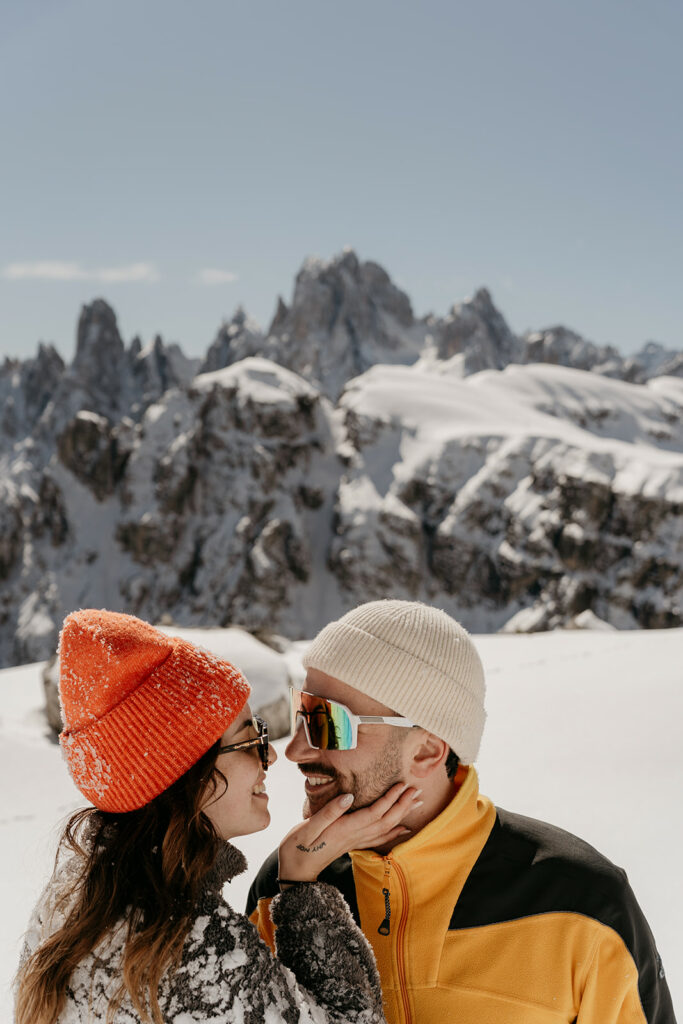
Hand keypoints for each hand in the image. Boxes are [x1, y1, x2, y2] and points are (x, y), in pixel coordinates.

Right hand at [277, 782, 421, 883]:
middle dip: (402, 805)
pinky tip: (403, 827)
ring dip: (402, 815)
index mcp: (344, 829)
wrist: (295, 873)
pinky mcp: (352, 844)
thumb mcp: (307, 828)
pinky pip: (379, 838)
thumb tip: (349, 796)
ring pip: (385, 828)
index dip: (390, 798)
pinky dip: (394, 831)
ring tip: (416, 803)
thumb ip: (329, 812)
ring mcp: (355, 842)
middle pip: (385, 820)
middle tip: (416, 790)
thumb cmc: (297, 848)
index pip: (374, 812)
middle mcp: (354, 836)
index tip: (401, 784)